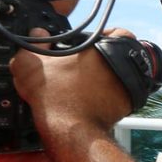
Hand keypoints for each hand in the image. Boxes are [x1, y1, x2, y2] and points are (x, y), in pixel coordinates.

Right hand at [10, 27, 134, 134]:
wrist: (70, 130)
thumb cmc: (56, 97)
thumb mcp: (31, 65)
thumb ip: (34, 43)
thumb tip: (38, 34)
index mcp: (107, 50)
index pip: (120, 32)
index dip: (107, 34)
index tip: (93, 43)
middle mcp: (125, 67)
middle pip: (123, 54)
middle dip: (106, 56)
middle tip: (87, 62)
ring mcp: (131, 87)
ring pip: (125, 74)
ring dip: (110, 74)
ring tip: (88, 80)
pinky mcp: (129, 105)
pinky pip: (123, 93)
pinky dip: (111, 92)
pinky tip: (92, 95)